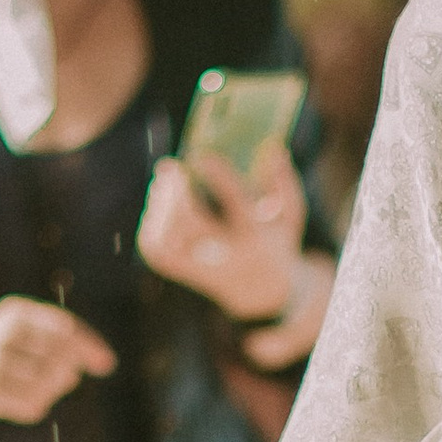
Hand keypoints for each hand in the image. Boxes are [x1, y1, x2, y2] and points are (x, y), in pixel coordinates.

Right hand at [0, 295, 115, 423]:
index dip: (89, 347)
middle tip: (65, 373)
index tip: (107, 365)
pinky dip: (38, 404)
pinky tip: (24, 396)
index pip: (64, 329)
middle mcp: (3, 337)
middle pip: (61, 360)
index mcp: (16, 313)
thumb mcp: (23, 323)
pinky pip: (32, 406)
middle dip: (70, 369)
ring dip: (54, 388)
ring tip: (41, 382)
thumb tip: (90, 367)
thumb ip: (59, 335)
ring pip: (48, 386)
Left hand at [138, 138, 306, 324]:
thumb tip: (274, 149)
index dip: (219, 179)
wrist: (263, 293)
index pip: (237, 206)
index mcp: (257, 238)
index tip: (201, 156)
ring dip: (160, 208)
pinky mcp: (187, 274)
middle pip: (194, 225)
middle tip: (170, 168)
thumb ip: (284, 183)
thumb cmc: (275, 243)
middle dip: (177, 194)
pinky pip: (158, 254)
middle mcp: (230, 256)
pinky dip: (151, 227)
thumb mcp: (290, 216)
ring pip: (169, 241)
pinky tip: (156, 207)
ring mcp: (206, 269)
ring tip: (162, 183)